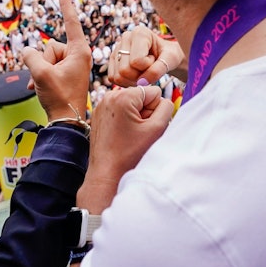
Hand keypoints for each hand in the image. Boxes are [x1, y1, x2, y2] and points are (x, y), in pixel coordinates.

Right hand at [21, 0, 91, 120]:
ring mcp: (71, 65)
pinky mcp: (65, 73)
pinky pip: (46, 67)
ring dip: (40, 72)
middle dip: (42, 62)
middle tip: (49, 80)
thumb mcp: (41, 74)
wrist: (66, 120)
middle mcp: (77, 55)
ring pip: (45, 58)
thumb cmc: (59, 97)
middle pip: (50, 47)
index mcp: (79, 51)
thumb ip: (30, 57)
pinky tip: (39, 89)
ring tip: (46, 86)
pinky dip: (40, 77)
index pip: (71, 23)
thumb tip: (27, 51)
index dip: (66, 6)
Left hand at [78, 83, 173, 211]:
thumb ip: (167, 108)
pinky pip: (121, 111)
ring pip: (132, 105)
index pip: (154, 92)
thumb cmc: (130, 154)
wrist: (106, 173)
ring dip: (136, 117)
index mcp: (122, 96)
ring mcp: (101, 105)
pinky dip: (125, 121)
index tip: (144, 127)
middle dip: (144, 113)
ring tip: (129, 135)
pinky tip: (121, 135)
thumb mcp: (156, 129)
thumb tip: (163, 100)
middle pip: (142, 97)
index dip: (155, 111)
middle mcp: (109, 96)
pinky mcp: (99, 114)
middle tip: (137, 133)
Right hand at [107, 26, 184, 86]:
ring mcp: (116, 49)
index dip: (148, 67)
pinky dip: (126, 82)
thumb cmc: (170, 56)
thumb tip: (142, 82)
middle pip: (124, 70)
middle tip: (149, 68)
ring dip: (133, 80)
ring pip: (118, 76)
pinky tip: (136, 75)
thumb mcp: (171, 60)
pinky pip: (113, 79)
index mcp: (140, 32)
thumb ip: (159, 69)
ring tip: (144, 71)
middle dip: (140, 75)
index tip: (155, 59)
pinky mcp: (112, 60)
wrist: (165, 57)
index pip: (137, 61)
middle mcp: (125, 37)